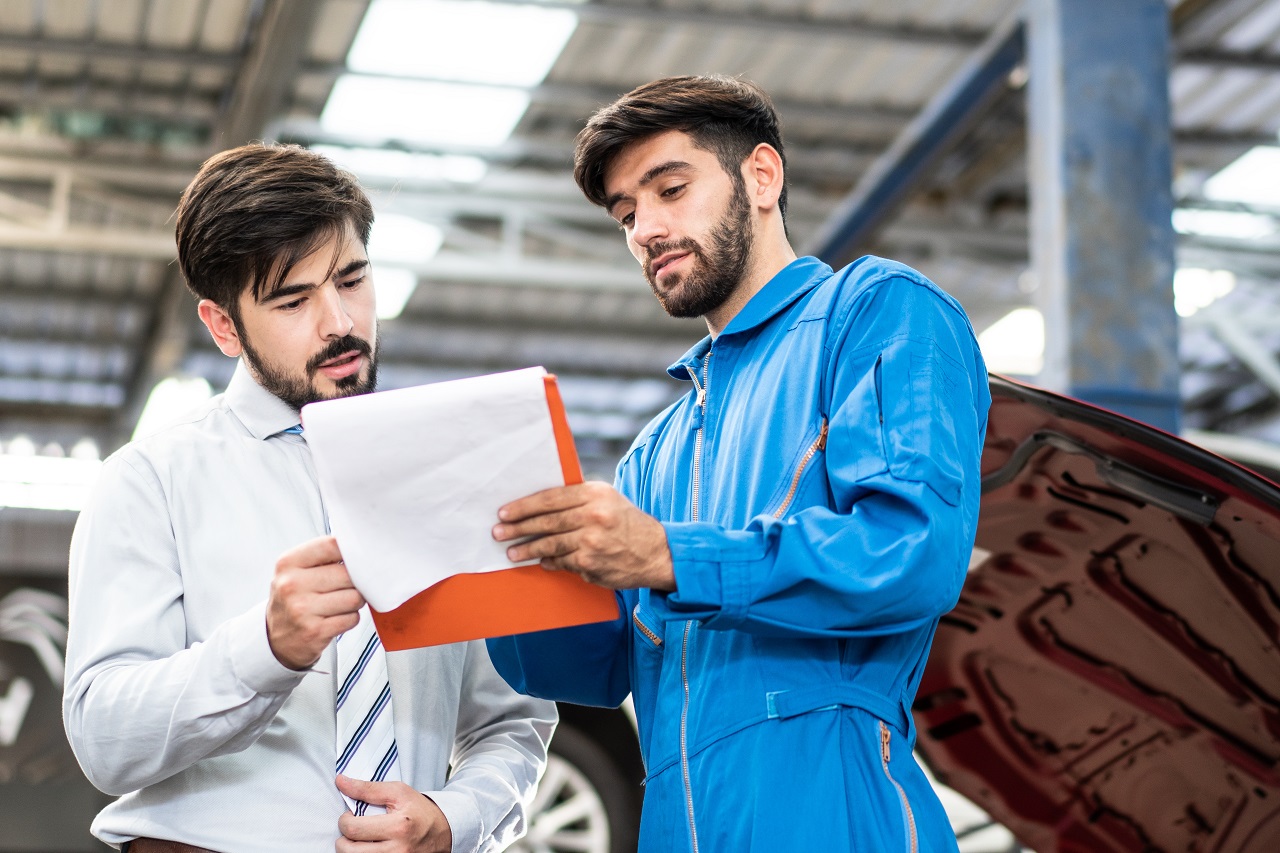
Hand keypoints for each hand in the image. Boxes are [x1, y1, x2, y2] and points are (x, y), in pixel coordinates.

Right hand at [265, 535, 363, 669]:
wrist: (275, 637)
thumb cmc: (293, 597)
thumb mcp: (296, 570)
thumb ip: (324, 555)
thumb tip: (359, 549)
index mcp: (288, 563)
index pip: (331, 545)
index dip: (351, 551)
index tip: (356, 557)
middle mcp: (292, 585)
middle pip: (348, 574)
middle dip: (356, 580)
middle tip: (347, 585)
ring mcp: (302, 609)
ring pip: (354, 597)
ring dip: (355, 601)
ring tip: (341, 602)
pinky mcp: (315, 631)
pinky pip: (352, 618)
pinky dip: (350, 618)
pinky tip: (336, 617)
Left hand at [336, 776, 451, 852]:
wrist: (442, 832)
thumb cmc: (419, 810)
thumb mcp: (398, 792)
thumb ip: (367, 788)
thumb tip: (340, 782)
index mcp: (398, 826)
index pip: (353, 829)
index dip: (344, 820)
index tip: (349, 815)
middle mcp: (397, 850)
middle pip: (349, 850)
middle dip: (343, 838)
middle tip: (352, 829)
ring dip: (350, 850)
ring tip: (359, 839)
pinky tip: (367, 847)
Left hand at [493, 482, 674, 589]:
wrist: (658, 553)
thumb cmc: (629, 524)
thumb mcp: (609, 500)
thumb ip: (578, 500)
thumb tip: (539, 505)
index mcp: (596, 493)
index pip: (551, 497)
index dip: (524, 505)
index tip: (505, 512)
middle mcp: (594, 515)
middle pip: (546, 521)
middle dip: (518, 528)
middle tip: (498, 532)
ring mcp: (592, 541)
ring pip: (550, 544)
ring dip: (527, 549)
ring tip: (511, 552)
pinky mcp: (591, 564)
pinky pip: (562, 562)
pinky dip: (550, 562)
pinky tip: (541, 562)